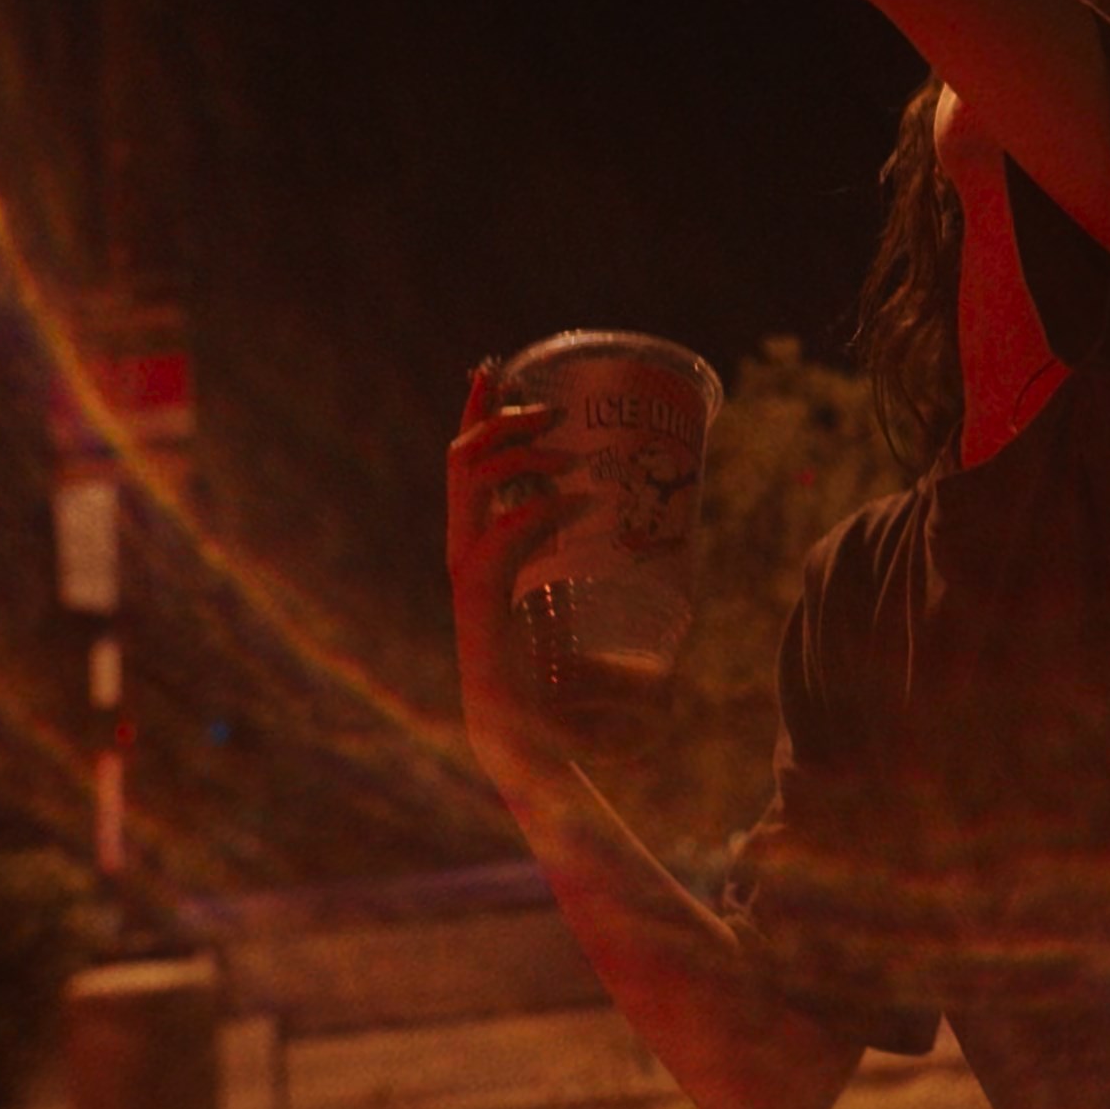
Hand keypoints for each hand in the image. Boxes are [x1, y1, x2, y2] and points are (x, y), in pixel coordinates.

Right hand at [446, 363, 582, 790]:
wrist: (532, 742)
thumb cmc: (557, 673)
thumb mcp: (575, 597)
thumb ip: (593, 560)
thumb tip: (646, 518)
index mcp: (479, 543)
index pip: (464, 463)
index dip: (477, 412)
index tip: (497, 367)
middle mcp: (464, 551)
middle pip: (463, 461)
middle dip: (504, 421)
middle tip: (552, 414)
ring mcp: (467, 575)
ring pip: (471, 485)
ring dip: (521, 459)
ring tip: (568, 462)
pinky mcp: (481, 603)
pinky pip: (500, 538)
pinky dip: (535, 513)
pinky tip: (571, 505)